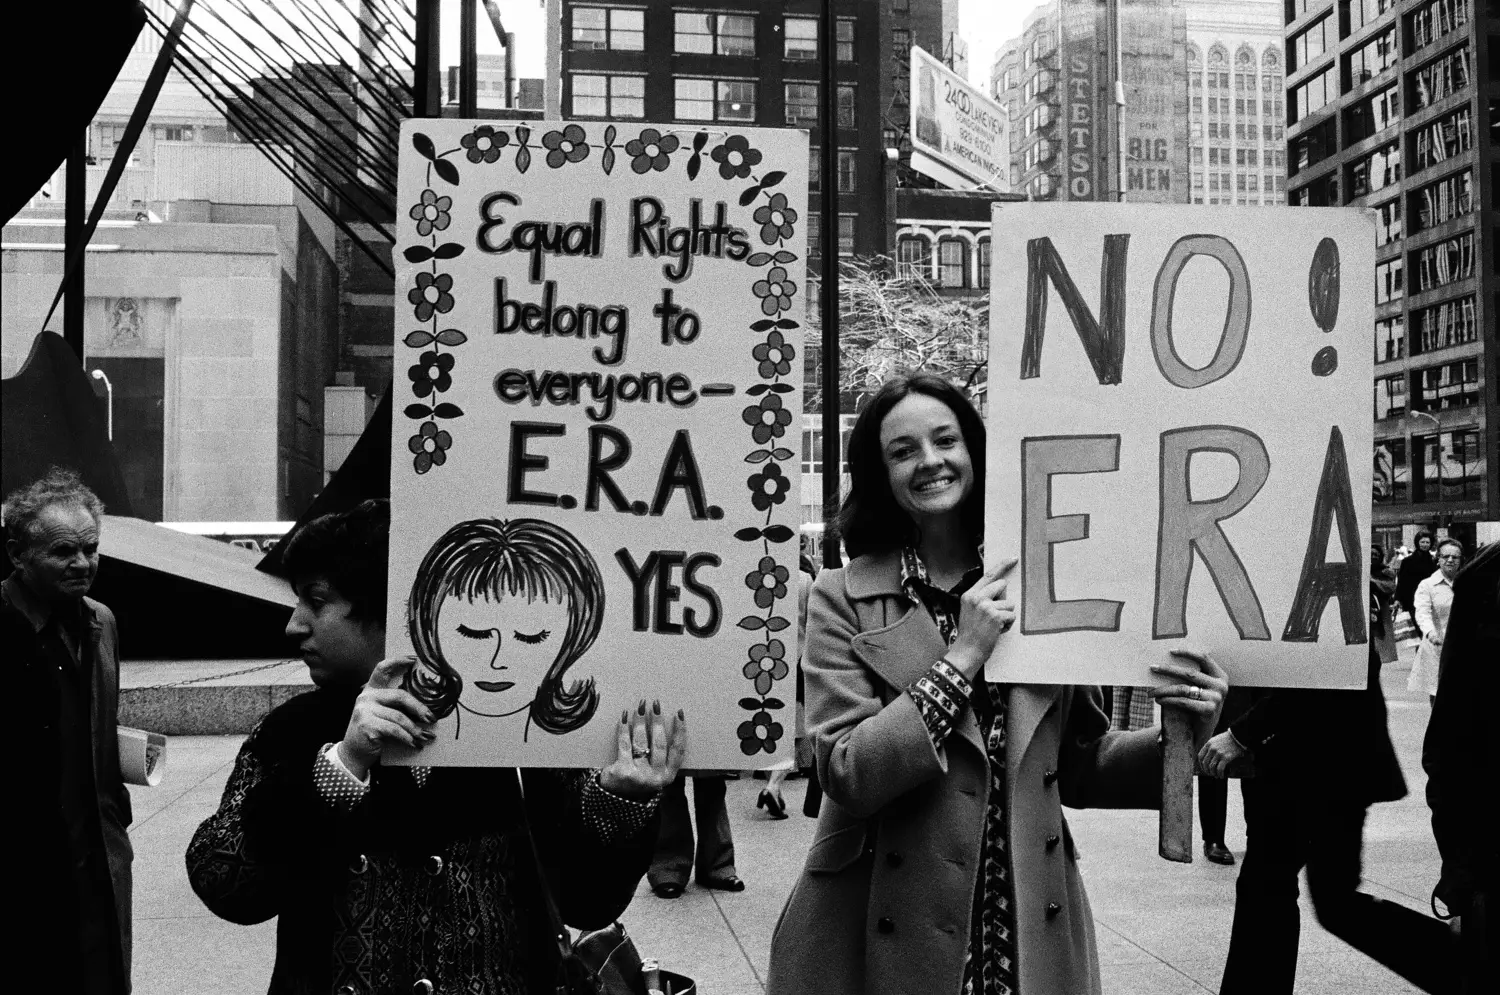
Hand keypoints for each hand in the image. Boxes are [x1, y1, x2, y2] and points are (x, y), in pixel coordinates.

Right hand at [338, 656, 436, 779]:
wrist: (354, 754)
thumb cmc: (374, 733)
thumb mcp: (383, 715)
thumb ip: (396, 707)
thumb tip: (426, 708)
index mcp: (371, 690)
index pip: (382, 669)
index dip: (398, 661)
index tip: (414, 659)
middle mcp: (366, 697)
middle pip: (399, 696)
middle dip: (419, 707)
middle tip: (431, 718)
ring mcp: (364, 711)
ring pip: (399, 716)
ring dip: (415, 729)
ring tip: (426, 736)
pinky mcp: (367, 725)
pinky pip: (394, 730)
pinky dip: (408, 738)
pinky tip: (415, 744)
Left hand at [599, 699, 685, 798]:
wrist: (617, 798)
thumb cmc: (640, 778)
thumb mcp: (656, 773)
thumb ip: (664, 757)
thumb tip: (663, 723)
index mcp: (668, 776)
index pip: (678, 750)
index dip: (680, 730)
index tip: (679, 713)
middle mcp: (656, 777)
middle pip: (659, 743)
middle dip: (658, 721)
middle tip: (655, 704)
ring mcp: (639, 775)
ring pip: (641, 742)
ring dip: (640, 721)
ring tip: (639, 708)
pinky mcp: (623, 771)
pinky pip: (624, 744)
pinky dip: (623, 729)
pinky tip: (624, 717)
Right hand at [945, 557, 1018, 679]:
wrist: (967, 651)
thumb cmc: (971, 633)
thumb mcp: (970, 611)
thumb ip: (982, 598)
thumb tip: (1002, 587)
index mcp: (969, 594)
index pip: (988, 575)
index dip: (1002, 566)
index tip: (1013, 558)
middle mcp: (976, 597)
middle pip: (1002, 586)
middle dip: (1003, 600)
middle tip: (992, 616)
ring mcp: (986, 606)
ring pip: (1009, 603)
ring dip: (1006, 615)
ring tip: (993, 626)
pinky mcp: (995, 616)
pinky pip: (1011, 615)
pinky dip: (1007, 625)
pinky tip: (996, 631)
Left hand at [1149, 648, 1228, 744]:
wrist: (1203, 731)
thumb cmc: (1197, 706)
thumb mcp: (1199, 688)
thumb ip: (1191, 676)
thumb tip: (1166, 662)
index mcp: (1220, 676)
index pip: (1204, 658)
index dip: (1187, 653)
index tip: (1170, 650)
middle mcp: (1221, 686)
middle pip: (1190, 673)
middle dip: (1168, 669)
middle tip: (1152, 668)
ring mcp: (1216, 698)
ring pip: (1183, 688)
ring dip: (1164, 689)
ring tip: (1151, 691)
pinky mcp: (1209, 710)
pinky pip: (1183, 701)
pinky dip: (1168, 700)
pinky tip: (1159, 700)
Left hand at [1197, 731, 1246, 778]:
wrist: (1238, 737)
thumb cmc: (1228, 739)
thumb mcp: (1216, 740)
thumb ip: (1210, 746)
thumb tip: (1207, 757)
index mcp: (1208, 744)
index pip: (1200, 756)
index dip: (1201, 764)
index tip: (1204, 768)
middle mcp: (1212, 748)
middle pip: (1205, 763)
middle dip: (1206, 770)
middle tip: (1210, 774)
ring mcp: (1218, 753)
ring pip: (1211, 767)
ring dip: (1213, 773)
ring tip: (1216, 776)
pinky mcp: (1226, 757)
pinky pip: (1220, 769)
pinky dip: (1220, 774)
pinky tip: (1221, 776)